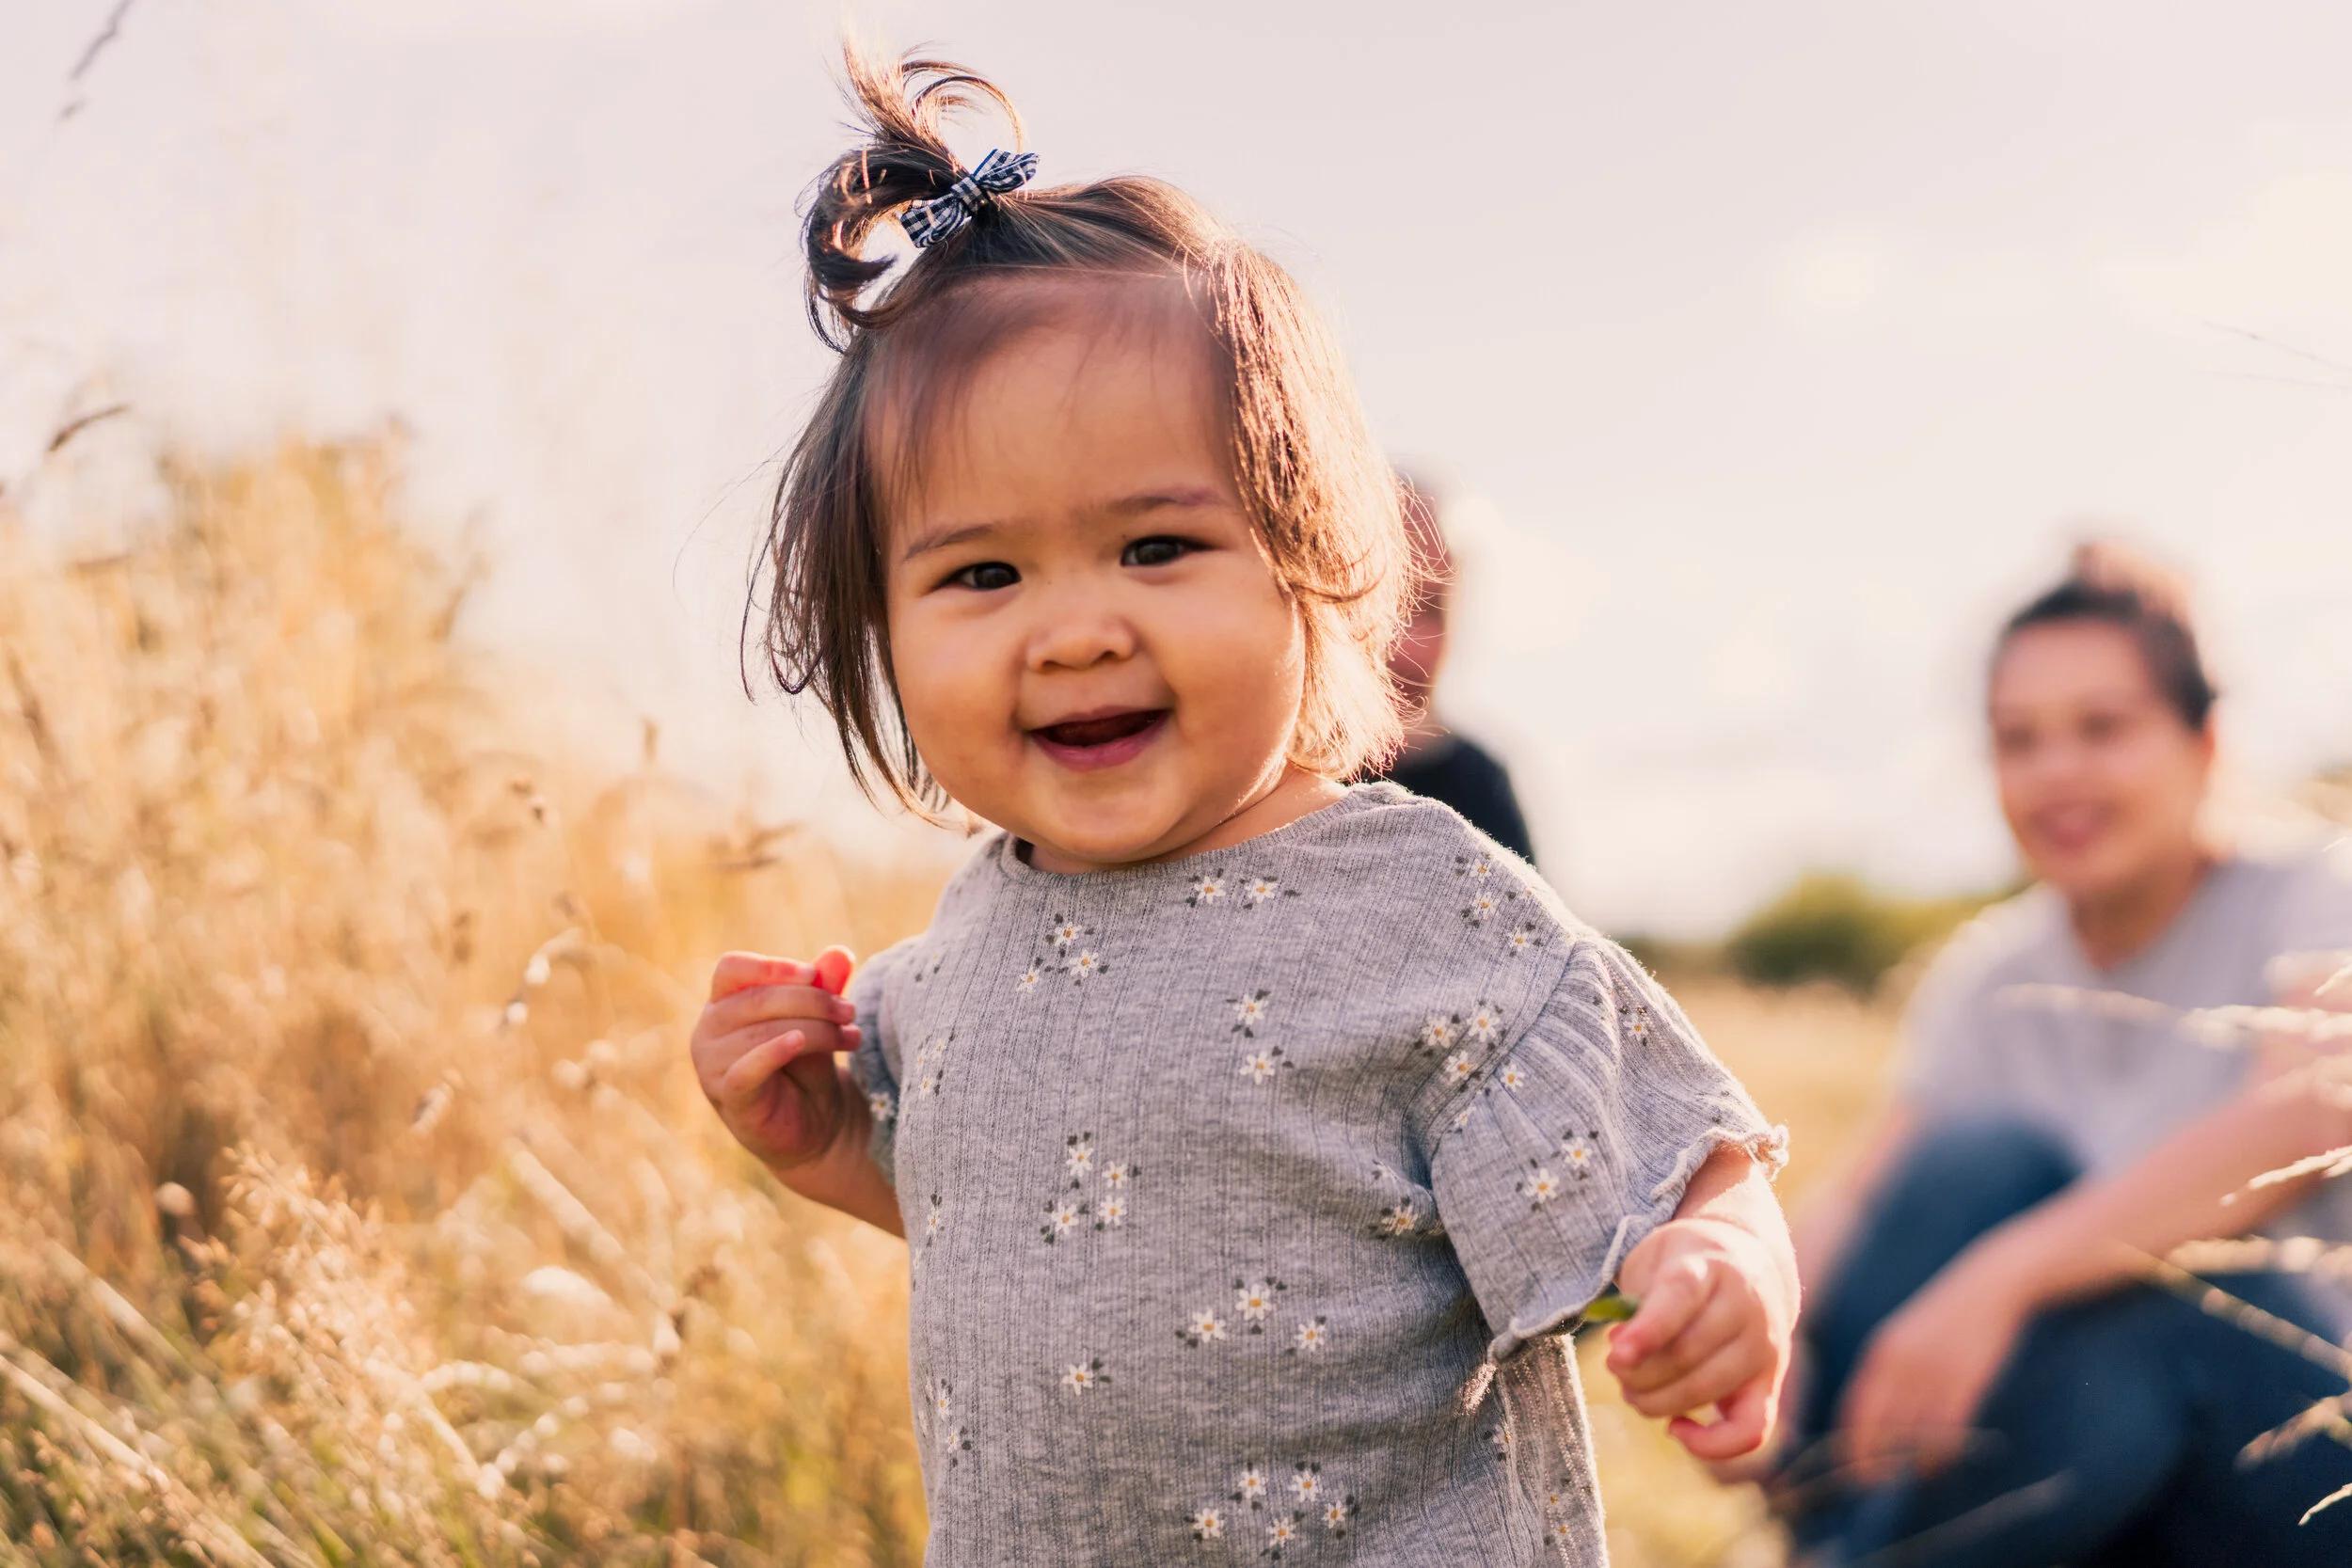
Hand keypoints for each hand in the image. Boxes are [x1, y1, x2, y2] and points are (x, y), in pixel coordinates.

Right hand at [690, 947, 859, 1172]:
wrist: (818, 1126)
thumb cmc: (808, 1066)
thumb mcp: (819, 1020)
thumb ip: (824, 986)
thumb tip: (841, 952)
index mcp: (724, 1003)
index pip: (732, 969)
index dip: (770, 966)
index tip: (813, 973)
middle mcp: (709, 1031)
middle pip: (755, 999)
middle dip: (811, 1000)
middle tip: (850, 1012)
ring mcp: (712, 1066)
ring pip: (760, 1032)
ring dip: (814, 1029)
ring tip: (850, 1036)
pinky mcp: (728, 1096)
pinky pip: (745, 1070)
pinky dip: (772, 1052)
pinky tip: (799, 1041)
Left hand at [1608, 1214, 1795, 1460]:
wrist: (1751, 1263)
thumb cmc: (1686, 1266)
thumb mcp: (1654, 1263)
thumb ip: (1635, 1306)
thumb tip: (1623, 1356)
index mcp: (1710, 1266)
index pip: (1680, 1297)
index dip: (1646, 1331)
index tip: (1615, 1356)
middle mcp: (1745, 1305)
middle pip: (1687, 1353)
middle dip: (1638, 1373)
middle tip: (1617, 1370)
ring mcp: (1763, 1346)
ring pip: (1709, 1389)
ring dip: (1658, 1402)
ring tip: (1634, 1392)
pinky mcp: (1771, 1382)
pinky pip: (1751, 1430)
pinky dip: (1711, 1445)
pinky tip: (1677, 1429)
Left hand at [1837, 1254, 2026, 1481]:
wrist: (1989, 1287)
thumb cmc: (1944, 1316)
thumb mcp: (1904, 1337)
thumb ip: (1888, 1374)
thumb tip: (1874, 1419)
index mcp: (1882, 1352)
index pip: (1857, 1408)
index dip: (1852, 1444)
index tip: (1852, 1470)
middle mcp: (1903, 1364)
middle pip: (1882, 1427)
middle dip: (1876, 1461)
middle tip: (1875, 1485)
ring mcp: (1936, 1372)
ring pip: (1916, 1433)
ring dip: (1910, 1462)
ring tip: (1909, 1479)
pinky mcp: (1968, 1380)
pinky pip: (1948, 1428)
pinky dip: (1940, 1453)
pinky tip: (1936, 1466)